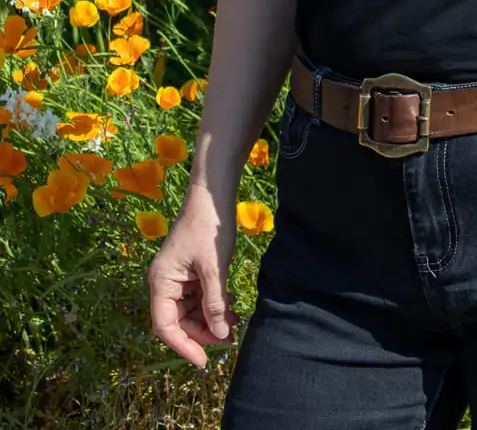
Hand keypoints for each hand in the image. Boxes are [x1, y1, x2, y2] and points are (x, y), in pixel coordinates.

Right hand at [148, 185, 241, 368]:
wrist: (213, 195)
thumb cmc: (209, 227)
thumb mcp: (214, 268)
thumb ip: (214, 303)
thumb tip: (220, 335)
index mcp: (161, 282)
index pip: (165, 326)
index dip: (183, 346)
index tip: (203, 361)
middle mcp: (165, 283)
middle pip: (179, 321)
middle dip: (203, 331)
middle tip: (229, 338)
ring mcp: (178, 278)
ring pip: (191, 311)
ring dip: (211, 319)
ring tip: (235, 321)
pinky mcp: (190, 272)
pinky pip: (199, 298)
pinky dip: (214, 305)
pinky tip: (232, 305)